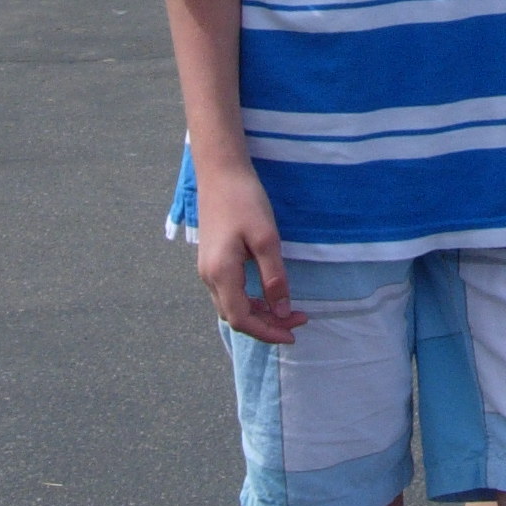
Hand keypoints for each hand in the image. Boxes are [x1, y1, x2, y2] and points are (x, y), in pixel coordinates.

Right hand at [195, 160, 304, 346]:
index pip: (242, 319)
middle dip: (266, 325)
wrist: (220, 172)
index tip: (293, 333)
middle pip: (235, 316)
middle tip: (298, 319)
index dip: (268, 332)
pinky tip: (266, 295)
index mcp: (221, 274)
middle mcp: (209, 277)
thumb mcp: (266, 239)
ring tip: (286, 310)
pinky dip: (248, 300)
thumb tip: (281, 312)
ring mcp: (207, 269)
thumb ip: (274, 278)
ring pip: (231, 305)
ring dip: (258, 313)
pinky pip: (228, 292)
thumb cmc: (245, 200)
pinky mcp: (211, 260)